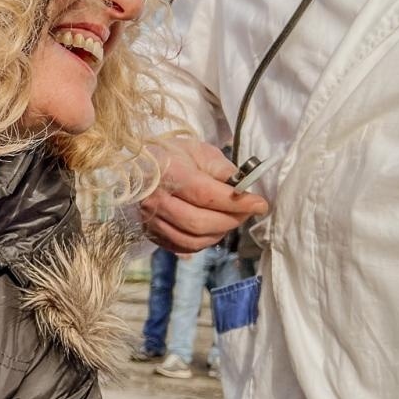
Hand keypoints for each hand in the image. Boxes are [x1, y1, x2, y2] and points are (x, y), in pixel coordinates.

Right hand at [139, 137, 269, 254]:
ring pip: (192, 239)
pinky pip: (182, 247)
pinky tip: (212, 230)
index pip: (206, 195)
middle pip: (199, 222)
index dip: (237, 202)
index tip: (260, 204)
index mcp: (169, 173)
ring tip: (230, 220)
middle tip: (247, 212)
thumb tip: (244, 187)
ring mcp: (151, 219)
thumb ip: (222, 169)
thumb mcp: (199, 151)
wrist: (138, 167)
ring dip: (219, 233)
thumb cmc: (172, 156)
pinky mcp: (151, 232)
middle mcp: (156, 199)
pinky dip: (203, 242)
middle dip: (231, 220)